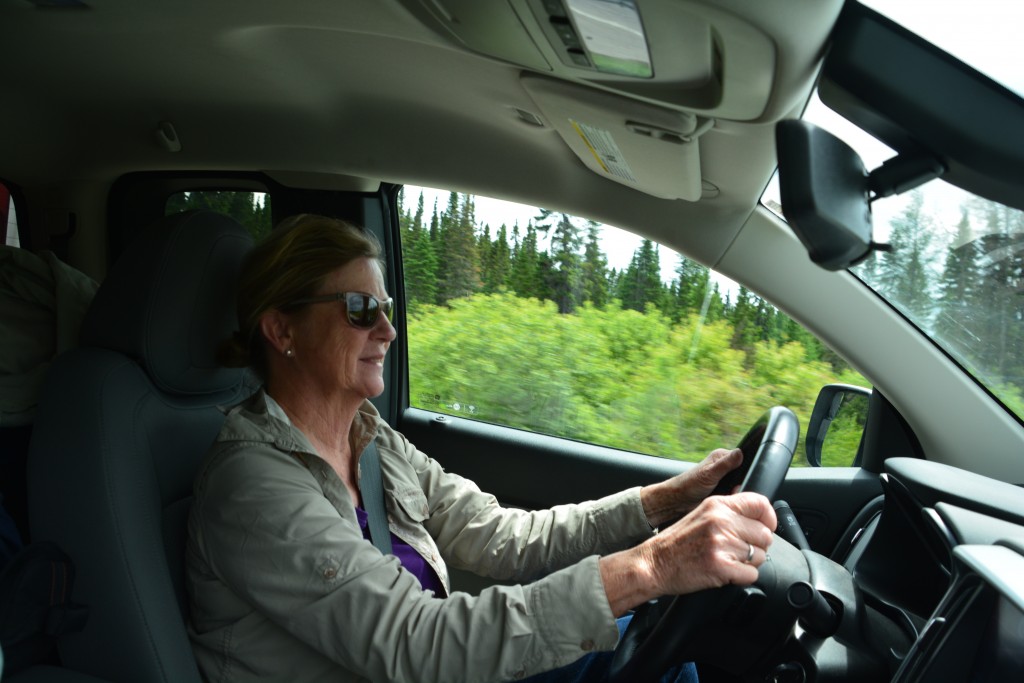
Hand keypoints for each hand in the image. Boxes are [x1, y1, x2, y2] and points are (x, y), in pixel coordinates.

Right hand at [600, 492, 775, 615]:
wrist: (653, 563)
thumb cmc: (676, 542)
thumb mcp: (701, 514)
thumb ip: (727, 511)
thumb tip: (757, 511)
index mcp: (717, 505)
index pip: (760, 504)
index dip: (769, 518)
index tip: (766, 527)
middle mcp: (721, 521)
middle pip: (765, 535)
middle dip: (757, 546)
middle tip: (738, 551)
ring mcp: (721, 544)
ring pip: (760, 556)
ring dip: (748, 563)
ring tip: (726, 560)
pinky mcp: (721, 566)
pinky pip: (752, 575)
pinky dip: (742, 578)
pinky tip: (725, 572)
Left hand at [640, 448, 742, 527]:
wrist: (679, 501)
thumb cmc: (689, 484)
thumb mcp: (709, 473)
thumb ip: (724, 464)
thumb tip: (740, 452)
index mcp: (723, 456)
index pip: (745, 458)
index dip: (750, 469)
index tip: (747, 479)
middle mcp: (726, 466)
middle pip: (746, 473)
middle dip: (745, 482)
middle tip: (736, 489)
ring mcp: (727, 479)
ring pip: (743, 484)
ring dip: (741, 491)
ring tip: (733, 495)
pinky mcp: (726, 491)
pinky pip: (738, 494)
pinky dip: (737, 498)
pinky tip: (734, 501)